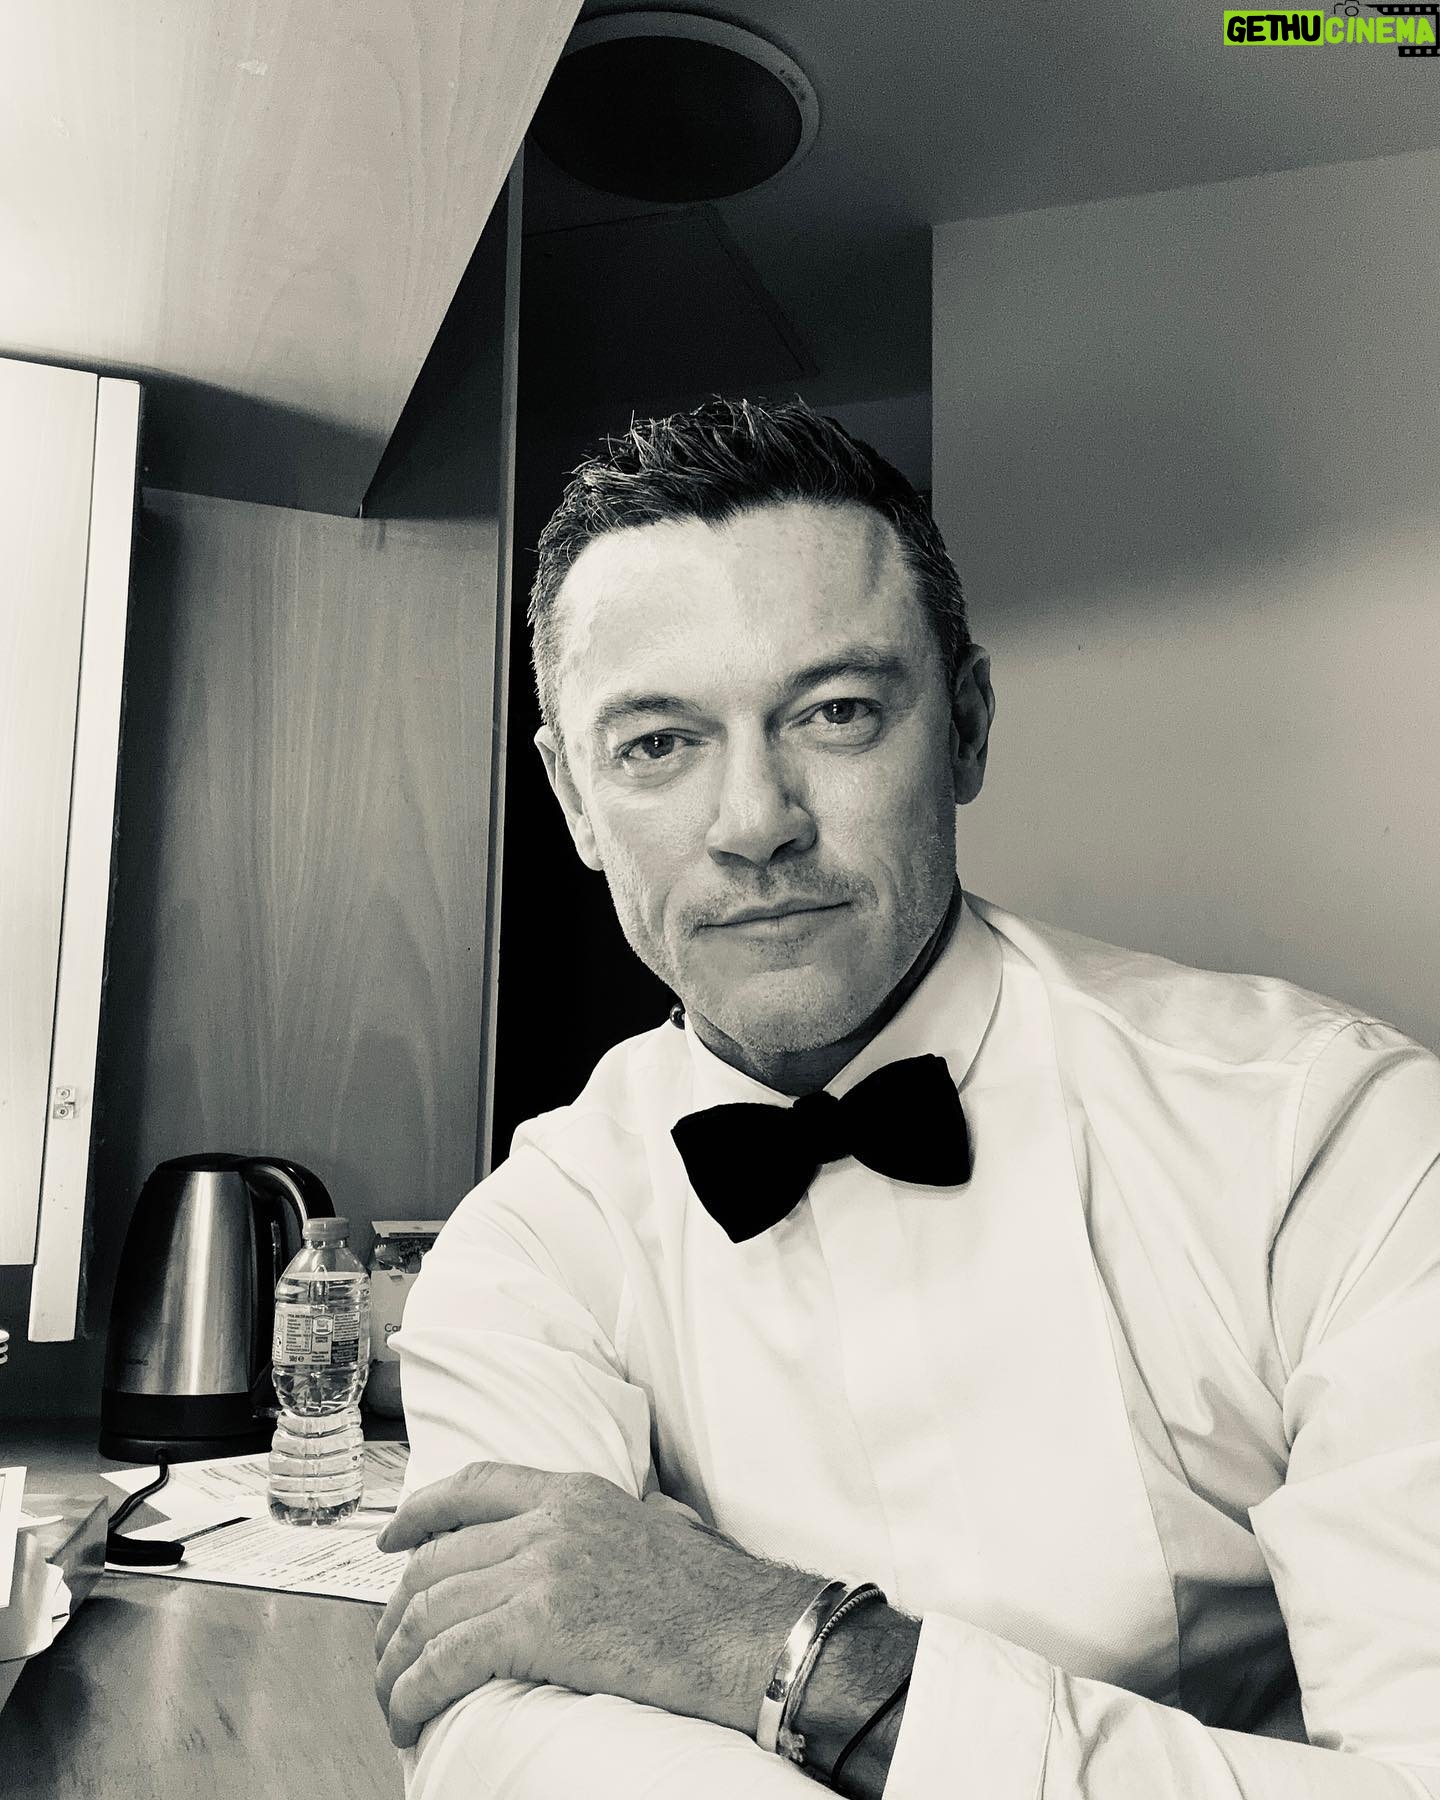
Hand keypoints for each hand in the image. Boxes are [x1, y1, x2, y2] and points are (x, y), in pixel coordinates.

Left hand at [373, 1461, 821, 1749]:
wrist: (750, 1635)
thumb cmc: (718, 1597)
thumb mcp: (657, 1528)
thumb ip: (611, 1524)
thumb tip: (595, 1543)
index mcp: (575, 1492)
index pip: (473, 1485)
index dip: (420, 1513)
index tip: (391, 1540)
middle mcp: (548, 1521)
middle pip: (437, 1559)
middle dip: (396, 1613)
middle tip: (388, 1654)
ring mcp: (540, 1569)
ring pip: (429, 1610)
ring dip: (397, 1663)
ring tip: (394, 1700)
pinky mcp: (536, 1625)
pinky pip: (445, 1659)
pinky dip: (414, 1692)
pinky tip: (410, 1715)